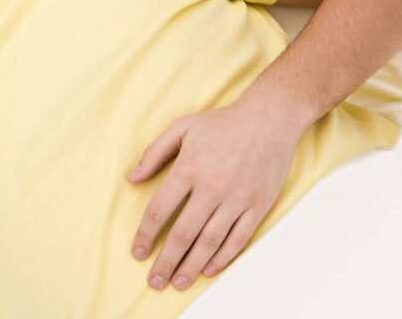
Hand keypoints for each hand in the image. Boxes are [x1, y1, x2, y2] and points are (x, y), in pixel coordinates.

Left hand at [127, 104, 299, 290]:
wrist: (270, 118)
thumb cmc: (222, 123)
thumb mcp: (182, 128)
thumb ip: (154, 153)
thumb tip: (132, 178)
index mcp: (189, 168)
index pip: (161, 209)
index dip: (146, 235)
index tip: (138, 253)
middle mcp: (212, 187)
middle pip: (183, 233)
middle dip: (166, 261)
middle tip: (155, 282)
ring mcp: (237, 199)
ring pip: (210, 241)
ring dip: (192, 266)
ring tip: (178, 282)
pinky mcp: (258, 205)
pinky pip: (238, 238)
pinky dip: (222, 257)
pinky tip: (208, 269)